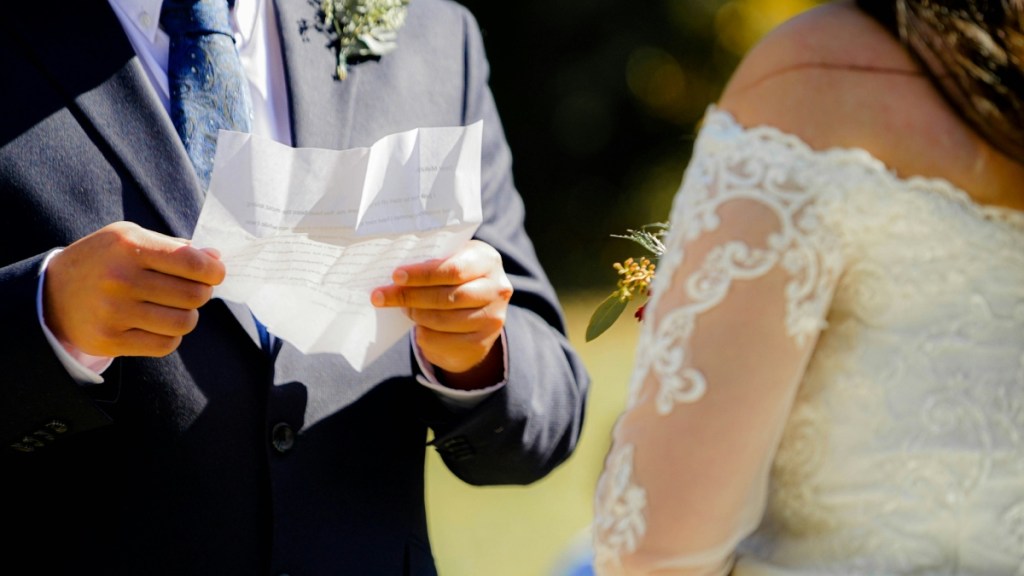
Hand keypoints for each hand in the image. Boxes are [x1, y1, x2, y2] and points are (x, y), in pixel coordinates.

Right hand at [44, 221, 225, 357]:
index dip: (214, 271)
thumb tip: (215, 259)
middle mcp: (120, 279)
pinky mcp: (110, 340)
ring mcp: (113, 312)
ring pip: (184, 322)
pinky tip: (158, 324)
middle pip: (193, 295)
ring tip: (175, 307)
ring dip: (187, 315)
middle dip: (202, 292)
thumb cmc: (104, 261)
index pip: (191, 262)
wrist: (52, 294)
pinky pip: (165, 344)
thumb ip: (174, 247)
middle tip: (192, 289)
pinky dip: (170, 335)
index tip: (215, 273)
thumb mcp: (130, 238)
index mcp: (128, 246)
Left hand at [371, 240, 512, 387]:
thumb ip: (433, 263)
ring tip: (404, 308)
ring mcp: (492, 318)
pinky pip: (443, 340)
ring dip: (416, 314)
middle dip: (410, 296)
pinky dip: (423, 333)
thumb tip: (395, 275)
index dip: (422, 274)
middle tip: (382, 296)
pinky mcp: (482, 343)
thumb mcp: (452, 262)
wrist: (478, 314)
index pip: (454, 269)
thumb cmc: (457, 280)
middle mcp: (497, 289)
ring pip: (442, 320)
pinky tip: (418, 326)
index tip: (395, 276)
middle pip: (446, 296)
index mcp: (487, 260)